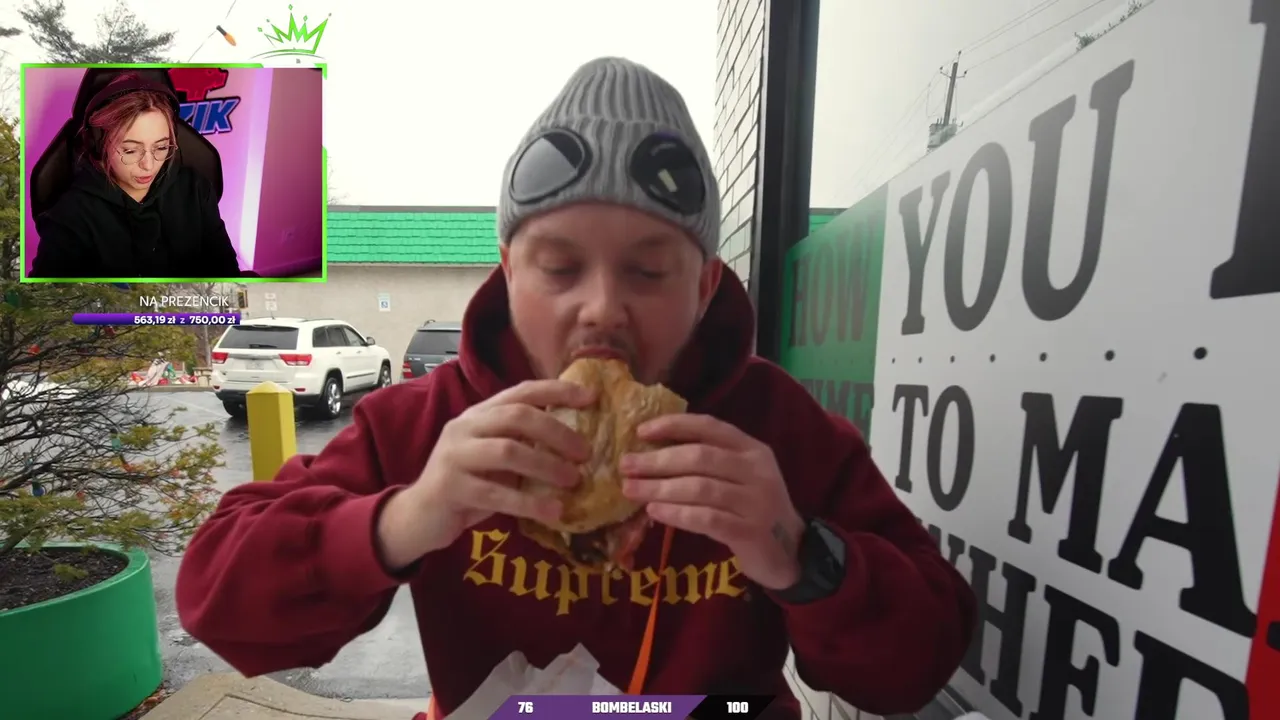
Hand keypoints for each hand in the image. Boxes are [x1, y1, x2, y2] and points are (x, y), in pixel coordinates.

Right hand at [376, 380, 594, 569]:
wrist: (419, 517)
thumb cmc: (467, 485)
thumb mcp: (495, 459)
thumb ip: (523, 445)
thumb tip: (577, 444)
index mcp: (479, 415)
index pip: (521, 392)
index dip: (556, 391)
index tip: (591, 397)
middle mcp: (464, 427)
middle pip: (516, 416)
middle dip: (556, 432)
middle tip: (586, 453)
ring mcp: (455, 456)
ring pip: (508, 451)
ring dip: (546, 465)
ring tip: (574, 481)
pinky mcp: (451, 487)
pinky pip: (496, 493)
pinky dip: (530, 503)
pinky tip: (553, 512)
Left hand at [620, 414, 804, 590]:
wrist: (792, 552)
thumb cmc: (754, 510)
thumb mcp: (740, 478)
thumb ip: (708, 464)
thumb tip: (651, 454)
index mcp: (752, 449)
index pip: (709, 427)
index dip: (674, 425)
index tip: (641, 431)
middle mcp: (757, 470)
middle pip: (700, 457)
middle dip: (658, 460)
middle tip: (626, 465)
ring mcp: (756, 501)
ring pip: (700, 488)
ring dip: (660, 488)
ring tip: (631, 491)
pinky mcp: (750, 532)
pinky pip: (706, 519)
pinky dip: (677, 514)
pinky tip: (655, 513)